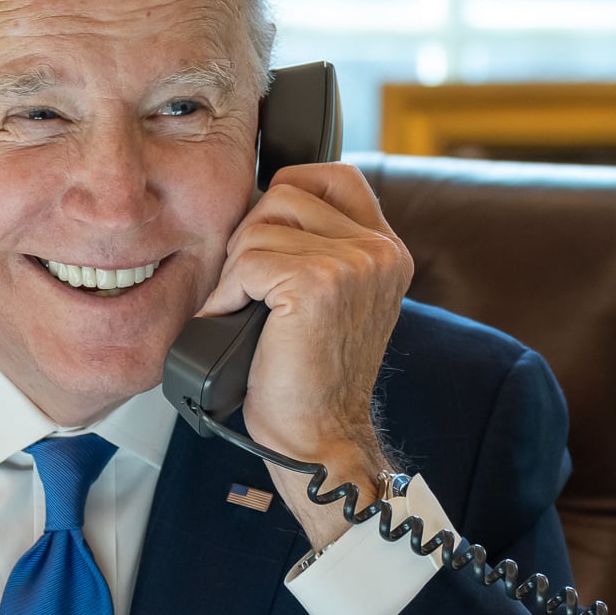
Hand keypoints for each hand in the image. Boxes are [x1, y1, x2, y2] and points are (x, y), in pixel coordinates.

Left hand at [195, 162, 414, 547]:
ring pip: (260, 225)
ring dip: (238, 268)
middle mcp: (379, 252)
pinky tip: (235, 322)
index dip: (289, 193)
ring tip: (247, 309)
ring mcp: (354, 265)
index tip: (267, 238)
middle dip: (252, 237)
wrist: (318, 438)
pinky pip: (247, 261)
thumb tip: (263, 202)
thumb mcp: (333, 300)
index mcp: (387, 251)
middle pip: (285, 194)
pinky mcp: (318, 284)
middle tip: (250, 288)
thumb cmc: (312, 378)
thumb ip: (322, 248)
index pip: (334, 176)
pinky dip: (227, 294)